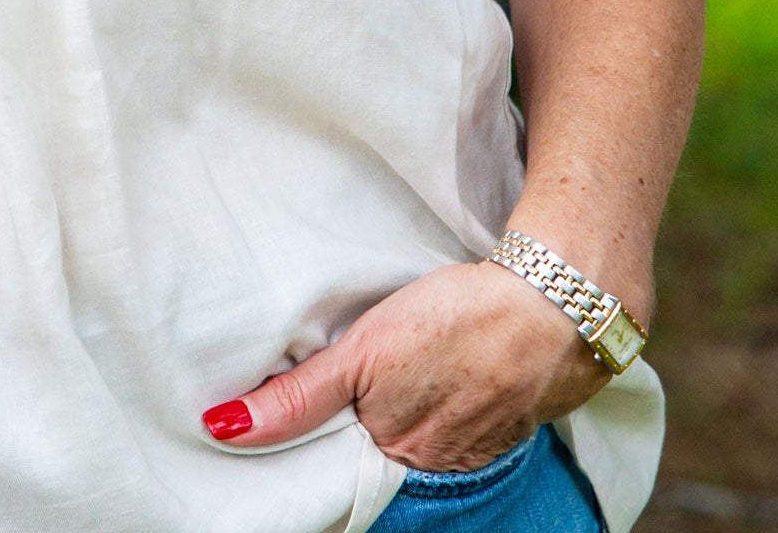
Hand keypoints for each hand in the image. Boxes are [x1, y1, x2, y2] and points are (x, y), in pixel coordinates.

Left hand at [200, 262, 609, 471]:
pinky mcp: (499, 425)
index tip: (270, 438)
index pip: (335, 469)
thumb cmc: (454, 322)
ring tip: (372, 389)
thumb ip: (300, 397)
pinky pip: (449, 430)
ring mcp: (470, 448)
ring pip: (410, 443)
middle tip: (312, 402)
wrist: (553, 309)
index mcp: (394, 451)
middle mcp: (431, 463)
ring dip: (388, 423)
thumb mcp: (363, 354)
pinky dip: (430, 412)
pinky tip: (425, 386)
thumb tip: (224, 428)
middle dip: (344, 438)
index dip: (307, 452)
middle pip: (371, 457)